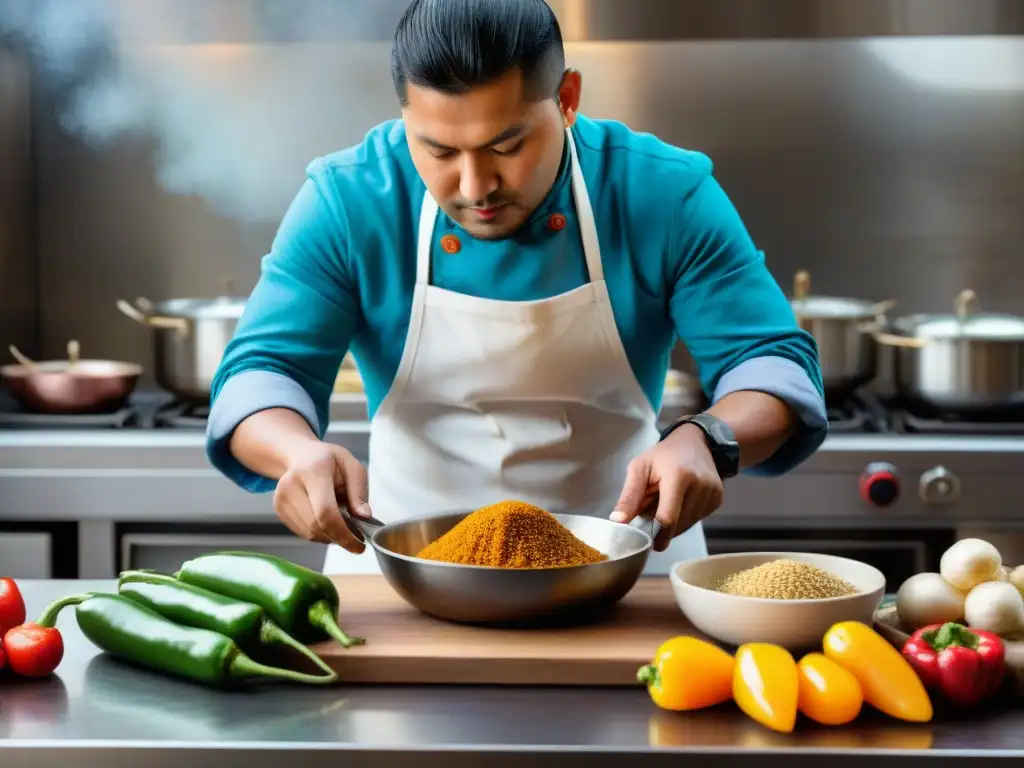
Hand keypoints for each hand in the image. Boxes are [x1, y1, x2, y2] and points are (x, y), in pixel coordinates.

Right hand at [273, 441, 372, 554]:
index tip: (359, 545)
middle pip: (316, 526)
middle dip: (339, 538)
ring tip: (342, 527)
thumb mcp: (352, 466)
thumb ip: (359, 491)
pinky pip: (302, 532)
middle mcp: (292, 485)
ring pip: (309, 533)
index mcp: (314, 471)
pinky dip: (319, 534)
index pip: (325, 511)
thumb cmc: (329, 461)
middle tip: (355, 539)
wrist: (300, 455)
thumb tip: (364, 516)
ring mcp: (281, 498)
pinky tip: (328, 523)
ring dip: (329, 537)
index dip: (343, 533)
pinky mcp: (278, 509)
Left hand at [610, 425, 724, 551]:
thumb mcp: (640, 467)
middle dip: (662, 527)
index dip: (655, 533)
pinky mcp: (718, 499)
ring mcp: (712, 493)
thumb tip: (617, 522)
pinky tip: (680, 503)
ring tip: (666, 504)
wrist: (696, 442)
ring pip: (687, 525)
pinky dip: (685, 518)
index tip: (646, 541)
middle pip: (678, 524)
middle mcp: (700, 485)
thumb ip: (629, 496)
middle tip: (652, 515)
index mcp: (679, 476)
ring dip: (673, 524)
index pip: (668, 517)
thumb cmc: (663, 455)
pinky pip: (697, 519)